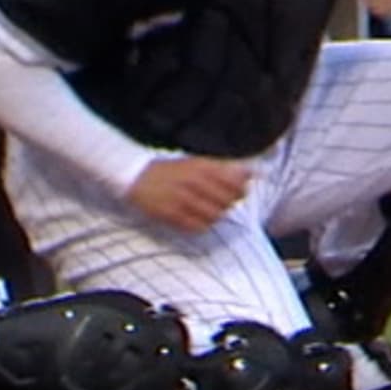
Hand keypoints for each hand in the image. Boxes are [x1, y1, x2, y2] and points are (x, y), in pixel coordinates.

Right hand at [129, 156, 250, 231]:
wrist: (136, 175)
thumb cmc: (173, 170)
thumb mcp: (198, 162)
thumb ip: (225, 167)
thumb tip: (254, 172)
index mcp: (202, 166)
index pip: (235, 182)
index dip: (241, 189)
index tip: (238, 192)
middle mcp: (193, 181)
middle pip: (228, 201)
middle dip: (229, 204)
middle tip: (221, 202)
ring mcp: (181, 198)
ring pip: (215, 215)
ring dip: (216, 215)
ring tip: (208, 210)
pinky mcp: (170, 214)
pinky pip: (198, 226)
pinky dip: (203, 225)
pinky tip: (197, 218)